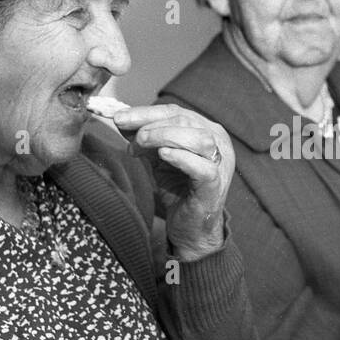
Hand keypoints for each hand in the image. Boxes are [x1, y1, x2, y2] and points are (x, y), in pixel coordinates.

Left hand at [112, 104, 235, 260]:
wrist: (190, 228)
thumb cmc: (178, 190)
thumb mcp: (158, 159)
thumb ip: (144, 139)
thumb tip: (121, 120)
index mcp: (205, 131)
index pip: (176, 112)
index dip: (146, 112)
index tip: (119, 117)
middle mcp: (218, 143)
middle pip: (186, 121)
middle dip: (151, 123)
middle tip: (127, 130)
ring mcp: (219, 164)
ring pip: (199, 139)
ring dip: (166, 136)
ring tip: (142, 142)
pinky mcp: (215, 185)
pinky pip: (203, 168)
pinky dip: (182, 158)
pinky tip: (163, 155)